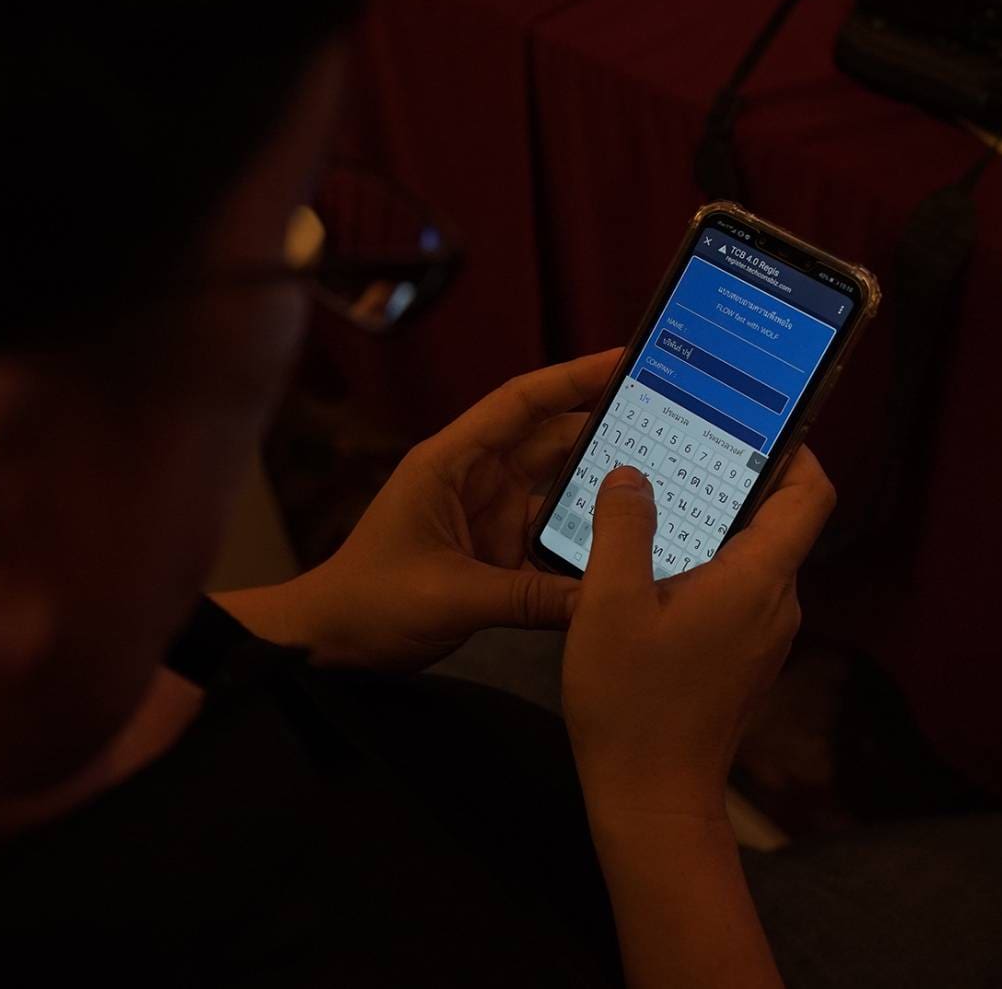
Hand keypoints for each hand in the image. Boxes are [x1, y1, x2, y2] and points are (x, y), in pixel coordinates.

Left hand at [218, 349, 623, 670]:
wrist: (330, 644)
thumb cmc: (369, 602)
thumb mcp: (450, 597)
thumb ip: (527, 599)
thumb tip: (600, 599)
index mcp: (452, 462)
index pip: (521, 403)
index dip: (573, 376)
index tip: (624, 358)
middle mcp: (475, 479)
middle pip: (552, 440)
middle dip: (605, 429)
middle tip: (670, 421)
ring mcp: (488, 517)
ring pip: (557, 491)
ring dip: (599, 490)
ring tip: (663, 483)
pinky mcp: (496, 556)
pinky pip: (550, 540)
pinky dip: (583, 543)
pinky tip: (624, 546)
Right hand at [563, 447, 834, 819]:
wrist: (651, 798)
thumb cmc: (632, 702)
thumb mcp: (609, 603)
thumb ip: (623, 527)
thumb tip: (632, 474)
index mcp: (759, 579)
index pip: (810, 494)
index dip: (794, 447)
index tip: (752, 419)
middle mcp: (777, 603)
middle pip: (779, 520)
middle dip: (734, 478)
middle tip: (679, 446)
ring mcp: (763, 636)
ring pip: (751, 558)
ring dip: (711, 525)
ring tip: (653, 501)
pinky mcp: (742, 659)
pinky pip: (734, 592)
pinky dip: (702, 566)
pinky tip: (648, 569)